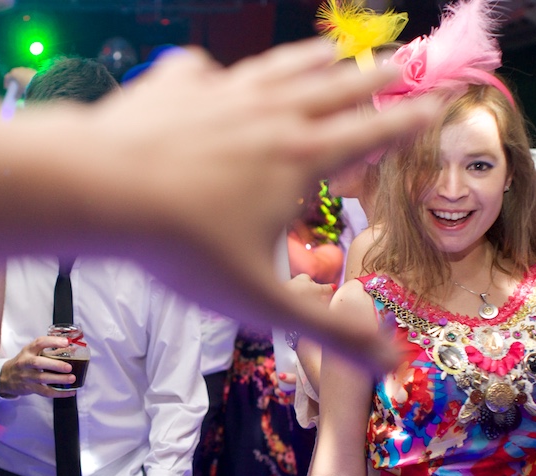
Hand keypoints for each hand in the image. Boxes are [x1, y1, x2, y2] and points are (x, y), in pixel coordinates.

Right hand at [0, 336, 75, 397]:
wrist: (5, 377)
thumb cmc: (23, 362)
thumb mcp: (30, 352)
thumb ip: (45, 350)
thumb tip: (70, 348)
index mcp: (28, 350)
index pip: (39, 343)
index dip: (53, 342)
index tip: (66, 342)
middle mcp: (26, 362)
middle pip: (38, 363)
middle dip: (55, 365)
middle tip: (69, 367)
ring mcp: (27, 376)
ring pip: (42, 379)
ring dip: (58, 379)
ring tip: (72, 379)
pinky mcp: (29, 388)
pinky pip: (45, 392)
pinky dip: (59, 393)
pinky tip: (70, 392)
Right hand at [4, 66, 36, 92]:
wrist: (38, 82)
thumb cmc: (26, 86)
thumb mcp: (20, 91)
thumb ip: (16, 94)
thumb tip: (15, 98)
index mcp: (13, 73)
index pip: (6, 77)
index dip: (6, 83)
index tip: (7, 88)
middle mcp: (18, 69)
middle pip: (13, 74)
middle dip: (12, 80)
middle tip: (13, 86)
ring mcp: (24, 68)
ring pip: (19, 73)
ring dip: (19, 78)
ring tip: (21, 84)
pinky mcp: (31, 69)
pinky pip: (25, 73)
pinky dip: (24, 76)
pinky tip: (27, 81)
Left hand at [74, 39, 439, 372]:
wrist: (102, 189)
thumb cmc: (184, 248)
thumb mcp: (261, 301)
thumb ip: (327, 331)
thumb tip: (389, 365)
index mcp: (300, 156)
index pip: (369, 132)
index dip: (405, 120)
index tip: (433, 102)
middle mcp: (269, 113)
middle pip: (333, 89)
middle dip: (371, 78)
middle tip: (399, 61)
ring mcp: (221, 91)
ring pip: (278, 68)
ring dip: (310, 59)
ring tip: (331, 50)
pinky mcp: (174, 84)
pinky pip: (203, 70)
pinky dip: (217, 72)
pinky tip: (213, 72)